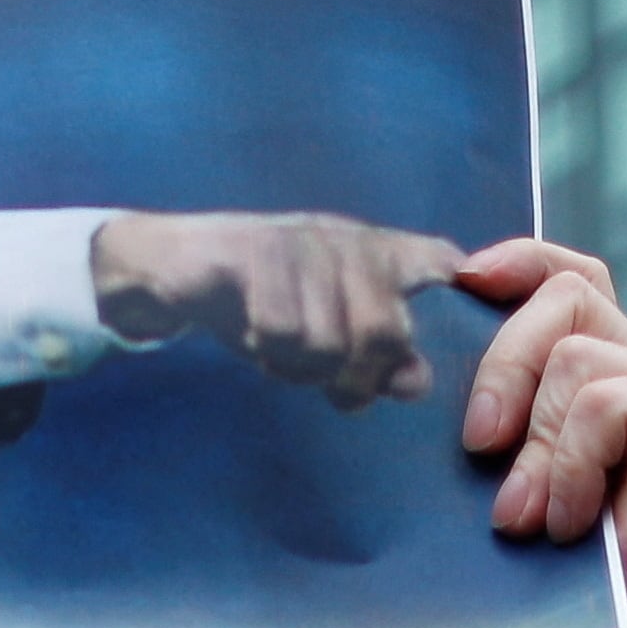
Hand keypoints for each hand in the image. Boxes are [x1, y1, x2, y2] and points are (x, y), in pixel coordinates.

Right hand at [91, 212, 473, 410]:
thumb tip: (417, 384)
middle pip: (384, 332)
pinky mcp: (248, 253)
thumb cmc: (260, 301)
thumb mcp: (326, 334)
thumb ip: (375, 360)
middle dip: (355, 376)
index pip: (440, 262)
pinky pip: (276, 330)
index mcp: (374, 253)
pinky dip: (263, 352)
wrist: (172, 268)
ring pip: (327, 342)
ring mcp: (297, 243)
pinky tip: (251, 342)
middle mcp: (344, 240)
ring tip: (279, 359)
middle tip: (329, 388)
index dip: (455, 294)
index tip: (429, 341)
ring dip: (299, 369)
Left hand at [455, 239, 626, 627]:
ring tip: (526, 520)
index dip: (518, 262)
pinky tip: (568, 524)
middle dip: (501, 363)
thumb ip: (493, 429)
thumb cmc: (557, 596)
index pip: (567, 279)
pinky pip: (607, 400)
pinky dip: (571, 463)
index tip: (462, 279)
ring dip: (534, 443)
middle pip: (564, 297)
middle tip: (474, 446)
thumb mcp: (505, 493)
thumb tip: (411, 369)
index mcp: (595, 385)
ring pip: (576, 354)